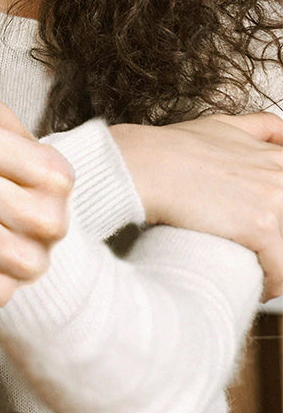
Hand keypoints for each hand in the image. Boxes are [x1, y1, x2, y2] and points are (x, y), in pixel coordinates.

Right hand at [110, 113, 282, 300]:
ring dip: (276, 263)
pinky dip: (272, 284)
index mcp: (275, 157)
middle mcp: (280, 176)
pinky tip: (259, 287)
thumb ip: (258, 127)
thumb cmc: (170, 148)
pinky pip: (281, 270)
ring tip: (258, 274)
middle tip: (258, 250)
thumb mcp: (220, 125)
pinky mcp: (261, 227)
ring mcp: (274, 200)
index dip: (276, 213)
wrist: (143, 164)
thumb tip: (281, 132)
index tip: (266, 227)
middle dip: (276, 240)